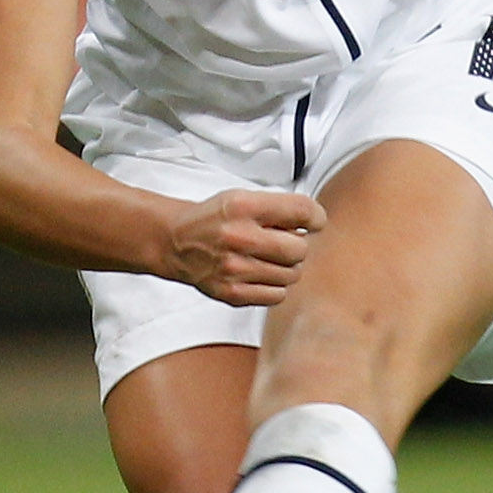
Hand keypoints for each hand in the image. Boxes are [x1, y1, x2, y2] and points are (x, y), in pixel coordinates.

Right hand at [164, 189, 324, 306]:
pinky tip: (261, 273)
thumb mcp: (243, 197)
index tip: (313, 221)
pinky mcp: (232, 293)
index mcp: (243, 206)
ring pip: (292, 274)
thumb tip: (316, 223)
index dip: (315, 217)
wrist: (176, 242)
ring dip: (286, 266)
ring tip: (268, 257)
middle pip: (300, 249)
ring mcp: (234, 269)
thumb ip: (279, 207)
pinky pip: (277, 295)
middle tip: (284, 241)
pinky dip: (275, 285)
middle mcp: (238, 237)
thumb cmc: (215, 219)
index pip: (301, 211)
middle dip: (297, 245)